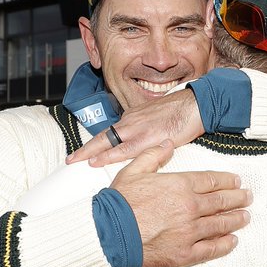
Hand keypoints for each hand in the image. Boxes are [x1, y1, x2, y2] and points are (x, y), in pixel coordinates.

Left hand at [67, 89, 204, 166]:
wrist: (196, 105)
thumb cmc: (181, 111)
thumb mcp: (156, 116)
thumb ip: (145, 128)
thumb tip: (138, 140)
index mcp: (133, 117)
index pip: (111, 132)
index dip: (97, 144)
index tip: (85, 153)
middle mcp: (132, 121)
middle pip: (104, 136)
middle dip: (86, 149)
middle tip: (70, 159)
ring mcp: (138, 129)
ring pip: (109, 142)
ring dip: (92, 153)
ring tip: (77, 161)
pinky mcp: (148, 137)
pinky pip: (125, 149)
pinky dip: (110, 156)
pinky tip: (98, 162)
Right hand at [111, 140, 251, 266]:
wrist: (109, 233)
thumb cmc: (119, 202)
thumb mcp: (133, 170)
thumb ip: (153, 155)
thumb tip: (167, 143)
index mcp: (180, 185)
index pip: (212, 181)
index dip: (228, 180)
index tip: (237, 181)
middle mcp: (191, 207)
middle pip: (222, 201)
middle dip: (238, 198)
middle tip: (247, 197)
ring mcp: (190, 232)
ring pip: (221, 224)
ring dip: (236, 220)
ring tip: (245, 217)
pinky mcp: (186, 253)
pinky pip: (212, 249)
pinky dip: (225, 244)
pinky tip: (232, 241)